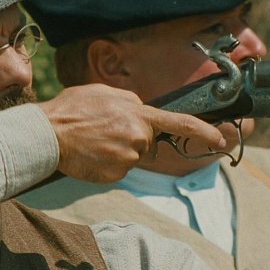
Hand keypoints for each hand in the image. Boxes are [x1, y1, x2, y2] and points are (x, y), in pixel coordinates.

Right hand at [38, 84, 224, 182]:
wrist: (47, 134)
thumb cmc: (73, 109)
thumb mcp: (105, 93)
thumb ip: (130, 101)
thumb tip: (141, 109)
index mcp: (140, 115)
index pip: (181, 123)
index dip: (205, 131)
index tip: (221, 139)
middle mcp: (139, 138)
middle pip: (148, 144)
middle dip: (134, 138)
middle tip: (105, 130)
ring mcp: (127, 159)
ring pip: (132, 157)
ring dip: (117, 151)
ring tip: (93, 140)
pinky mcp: (115, 176)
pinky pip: (118, 170)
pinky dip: (106, 163)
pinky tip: (90, 154)